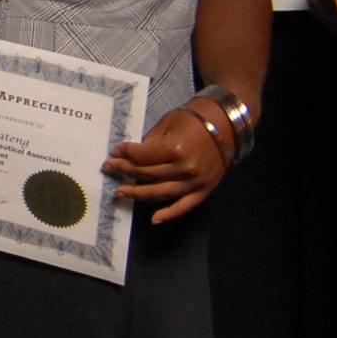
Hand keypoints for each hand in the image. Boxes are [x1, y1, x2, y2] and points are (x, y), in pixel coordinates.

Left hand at [107, 99, 230, 223]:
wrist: (227, 123)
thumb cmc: (195, 119)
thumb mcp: (168, 123)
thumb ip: (150, 143)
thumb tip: (130, 155)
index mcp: (174, 148)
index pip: (141, 156)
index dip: (125, 154)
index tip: (114, 152)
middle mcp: (184, 168)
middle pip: (147, 174)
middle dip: (125, 171)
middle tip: (110, 168)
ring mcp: (195, 182)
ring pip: (160, 192)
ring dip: (138, 193)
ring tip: (121, 191)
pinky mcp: (204, 190)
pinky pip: (184, 205)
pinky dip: (169, 214)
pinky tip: (154, 219)